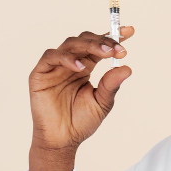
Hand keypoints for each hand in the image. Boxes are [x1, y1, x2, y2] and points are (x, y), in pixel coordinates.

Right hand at [28, 28, 133, 152]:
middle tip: (117, 48)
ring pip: (70, 44)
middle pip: (85, 40)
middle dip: (102, 41)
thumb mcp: (103, 102)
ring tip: (104, 53)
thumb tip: (127, 68)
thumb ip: (112, 84)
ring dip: (88, 45)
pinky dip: (67, 58)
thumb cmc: (81, 122)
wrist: (63, 140)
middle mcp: (71, 63)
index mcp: (86, 67)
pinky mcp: (40, 73)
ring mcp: (55, 67)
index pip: (99, 46)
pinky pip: (51, 57)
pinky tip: (81, 67)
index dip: (113, 36)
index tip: (129, 31)